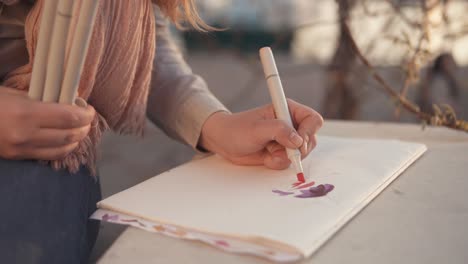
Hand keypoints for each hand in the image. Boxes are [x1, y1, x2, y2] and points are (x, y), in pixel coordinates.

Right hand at [0, 87, 94, 159]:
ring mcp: (21, 149)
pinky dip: (63, 148)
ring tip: (80, 129)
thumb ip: (43, 100)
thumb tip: (70, 102)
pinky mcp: (17, 157)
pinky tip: (66, 140)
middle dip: (84, 127)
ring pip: (63, 149)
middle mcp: (26, 135)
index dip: (85, 114)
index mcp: (26, 114)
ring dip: (77, 139)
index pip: (69, 118)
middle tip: (87, 118)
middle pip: (70, 135)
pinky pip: (49, 156)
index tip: (88, 108)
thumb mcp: (15, 94)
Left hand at [199, 99, 322, 169]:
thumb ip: (279, 131)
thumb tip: (298, 140)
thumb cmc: (237, 129)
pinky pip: (289, 162)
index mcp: (287, 110)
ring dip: (286, 158)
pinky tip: (266, 158)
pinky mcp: (281, 152)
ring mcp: (286, 140)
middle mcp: (290, 124)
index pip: (312, 119)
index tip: (298, 142)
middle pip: (310, 139)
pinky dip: (279, 163)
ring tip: (269, 153)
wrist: (224, 142)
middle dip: (297, 149)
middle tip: (282, 152)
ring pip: (301, 153)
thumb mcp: (257, 128)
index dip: (309, 131)